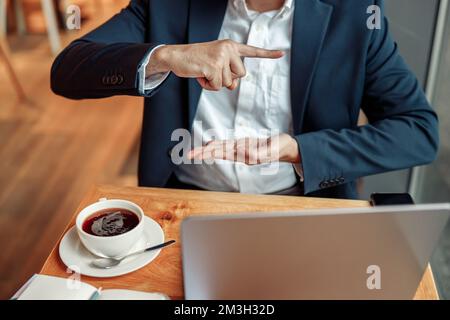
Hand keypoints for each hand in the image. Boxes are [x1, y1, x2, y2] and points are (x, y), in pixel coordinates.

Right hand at [146, 40, 283, 90]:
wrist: (175, 56)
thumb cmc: (196, 62)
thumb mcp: (215, 65)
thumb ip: (228, 74)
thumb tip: (234, 86)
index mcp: (230, 46)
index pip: (252, 51)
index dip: (267, 54)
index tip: (282, 53)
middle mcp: (228, 49)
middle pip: (240, 76)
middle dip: (226, 79)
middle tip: (212, 70)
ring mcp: (221, 57)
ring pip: (227, 83)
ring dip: (214, 83)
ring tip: (203, 72)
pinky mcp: (213, 66)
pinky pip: (216, 87)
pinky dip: (207, 86)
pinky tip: (199, 75)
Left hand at [187, 133, 300, 164]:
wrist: (287, 148)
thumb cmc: (281, 147)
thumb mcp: (272, 150)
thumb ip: (259, 153)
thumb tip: (245, 153)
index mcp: (245, 156)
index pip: (223, 153)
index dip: (210, 153)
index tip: (199, 154)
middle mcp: (241, 154)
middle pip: (219, 152)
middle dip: (204, 153)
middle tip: (188, 155)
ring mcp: (242, 151)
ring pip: (221, 150)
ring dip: (207, 151)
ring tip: (194, 153)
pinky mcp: (244, 146)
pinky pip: (228, 146)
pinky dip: (217, 146)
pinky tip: (210, 146)